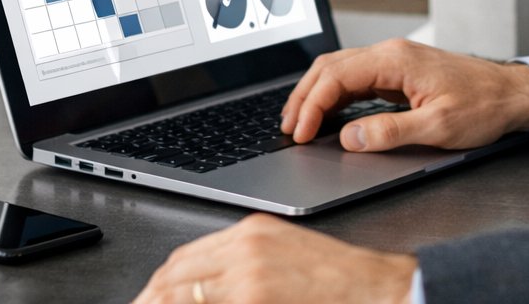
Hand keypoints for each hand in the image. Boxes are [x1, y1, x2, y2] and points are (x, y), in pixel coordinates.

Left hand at [134, 214, 415, 303]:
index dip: (157, 290)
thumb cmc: (341, 284)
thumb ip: (244, 271)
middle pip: (173, 277)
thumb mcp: (287, 260)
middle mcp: (244, 247)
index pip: (183, 261)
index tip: (147, 303)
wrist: (381, 290)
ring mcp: (248, 276)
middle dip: (150, 300)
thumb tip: (203, 292)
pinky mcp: (254, 298)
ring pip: (180, 293)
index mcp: (251, 232)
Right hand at [280, 38, 528, 151]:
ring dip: (316, 93)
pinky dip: (335, 93)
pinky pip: (356, 76)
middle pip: (330, 67)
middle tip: (289, 128)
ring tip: (299, 121)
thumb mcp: (439, 128)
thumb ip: (391, 132)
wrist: (514, 93)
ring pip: (340, 68)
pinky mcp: (400, 71)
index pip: (336, 76)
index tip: (299, 133)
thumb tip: (350, 137)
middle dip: (303, 96)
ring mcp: (395, 60)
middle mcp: (391, 54)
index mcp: (396, 60)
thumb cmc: (484, 106)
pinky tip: (328, 112)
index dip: (311, 105)